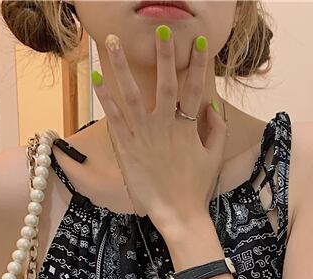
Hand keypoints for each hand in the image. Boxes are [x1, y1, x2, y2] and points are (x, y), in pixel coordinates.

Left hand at [90, 27, 226, 230]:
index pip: (195, 89)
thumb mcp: (213, 158)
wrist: (178, 213)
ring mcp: (144, 135)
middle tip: (160, 30)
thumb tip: (214, 106)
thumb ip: (215, 130)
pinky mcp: (127, 146)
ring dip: (121, 65)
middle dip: (163, 56)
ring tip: (112, 41)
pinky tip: (97, 78)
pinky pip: (115, 116)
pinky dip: (106, 97)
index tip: (199, 41)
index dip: (198, 64)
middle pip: (165, 84)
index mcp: (188, 128)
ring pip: (132, 93)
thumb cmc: (196, 188)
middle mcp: (165, 126)